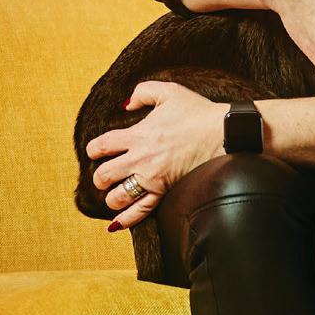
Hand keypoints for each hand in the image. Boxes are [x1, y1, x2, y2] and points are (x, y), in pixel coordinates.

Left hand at [85, 81, 224, 230]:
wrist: (222, 134)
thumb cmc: (198, 113)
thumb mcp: (169, 91)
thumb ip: (142, 92)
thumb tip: (125, 105)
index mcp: (138, 135)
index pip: (102, 146)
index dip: (92, 150)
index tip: (95, 152)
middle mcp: (141, 159)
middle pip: (104, 175)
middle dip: (99, 177)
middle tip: (104, 176)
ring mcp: (152, 178)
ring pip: (117, 197)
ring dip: (110, 197)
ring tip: (113, 194)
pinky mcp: (164, 192)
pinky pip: (140, 211)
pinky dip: (125, 220)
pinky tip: (117, 223)